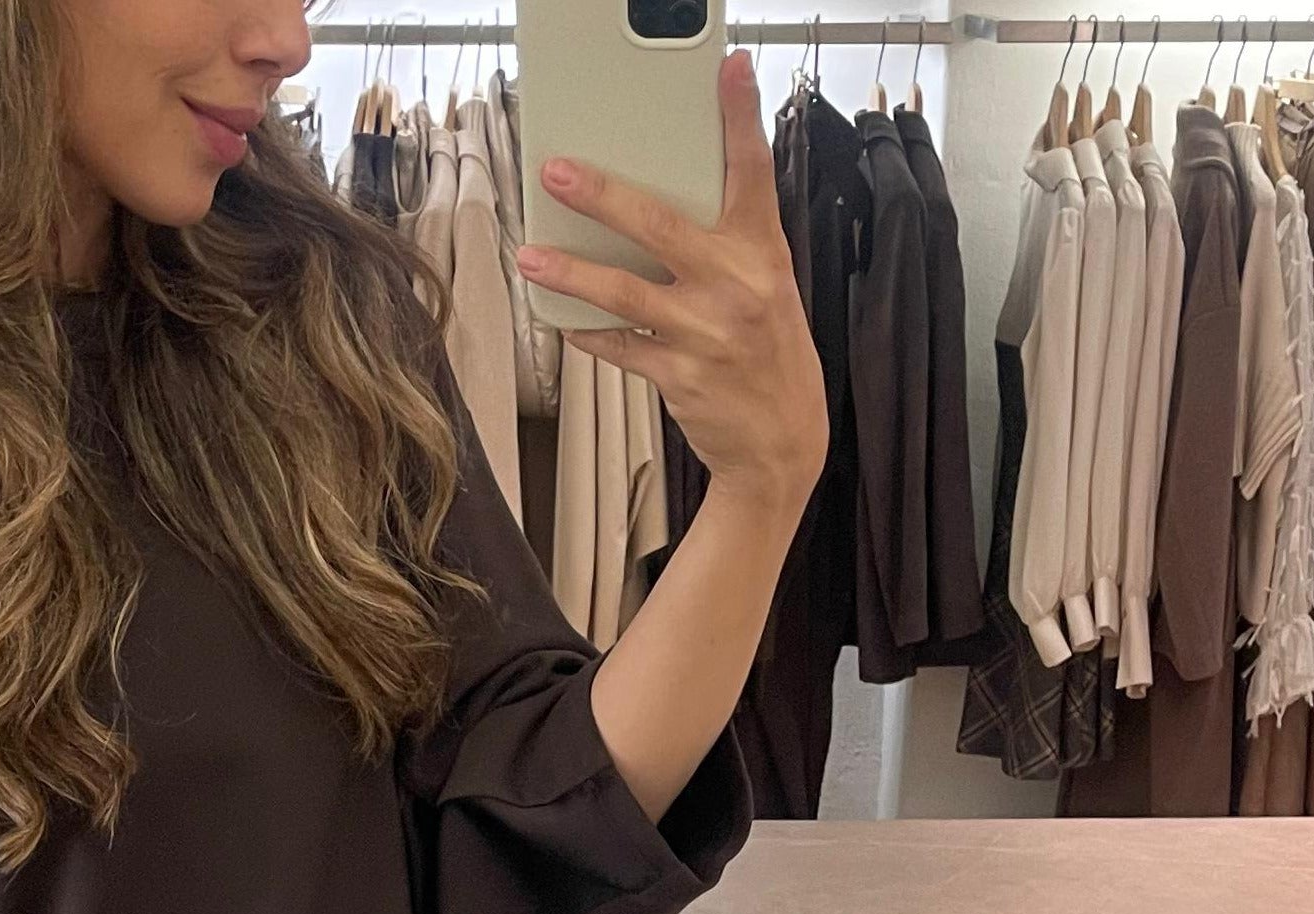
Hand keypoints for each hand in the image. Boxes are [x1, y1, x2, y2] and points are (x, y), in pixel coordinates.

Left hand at [516, 53, 825, 525]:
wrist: (781, 443)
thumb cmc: (769, 355)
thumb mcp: (766, 286)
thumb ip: (725, 243)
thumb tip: (663, 203)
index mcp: (763, 253)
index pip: (753, 172)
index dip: (741, 117)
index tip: (729, 69)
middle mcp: (736, 287)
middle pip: (659, 226)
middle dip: (603, 196)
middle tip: (558, 171)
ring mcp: (705, 334)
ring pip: (624, 292)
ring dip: (571, 273)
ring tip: (531, 256)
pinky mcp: (679, 377)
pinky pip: (620, 347)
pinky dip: (588, 332)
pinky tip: (562, 320)